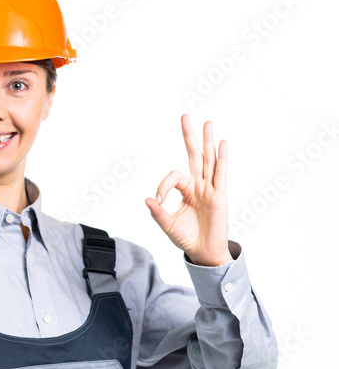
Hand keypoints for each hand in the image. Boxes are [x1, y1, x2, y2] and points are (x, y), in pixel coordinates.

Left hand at [144, 115, 231, 265]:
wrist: (203, 252)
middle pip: (194, 156)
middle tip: (184, 116)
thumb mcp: (168, 225)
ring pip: (208, 160)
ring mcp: (210, 189)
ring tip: (208, 123)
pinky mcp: (220, 196)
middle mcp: (198, 185)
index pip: (174, 176)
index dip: (163, 185)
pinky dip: (222, 158)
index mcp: (185, 190)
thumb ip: (158, 213)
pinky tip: (222, 144)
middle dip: (189, 136)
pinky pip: (221, 174)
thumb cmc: (187, 238)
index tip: (158, 200)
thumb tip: (147, 199)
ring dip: (208, 142)